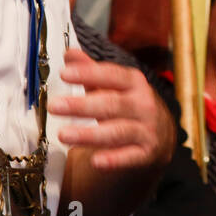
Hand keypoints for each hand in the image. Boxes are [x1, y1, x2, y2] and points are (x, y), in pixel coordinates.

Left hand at [52, 47, 174, 170]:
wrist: (161, 134)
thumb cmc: (130, 105)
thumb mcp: (115, 86)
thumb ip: (92, 71)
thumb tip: (70, 54)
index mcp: (134, 83)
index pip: (112, 76)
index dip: (89, 74)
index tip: (64, 74)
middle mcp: (143, 104)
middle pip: (112, 104)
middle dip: (82, 105)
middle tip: (55, 106)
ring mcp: (147, 129)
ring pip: (118, 131)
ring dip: (90, 134)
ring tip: (64, 135)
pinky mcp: (146, 152)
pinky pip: (130, 156)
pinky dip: (114, 159)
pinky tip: (96, 161)